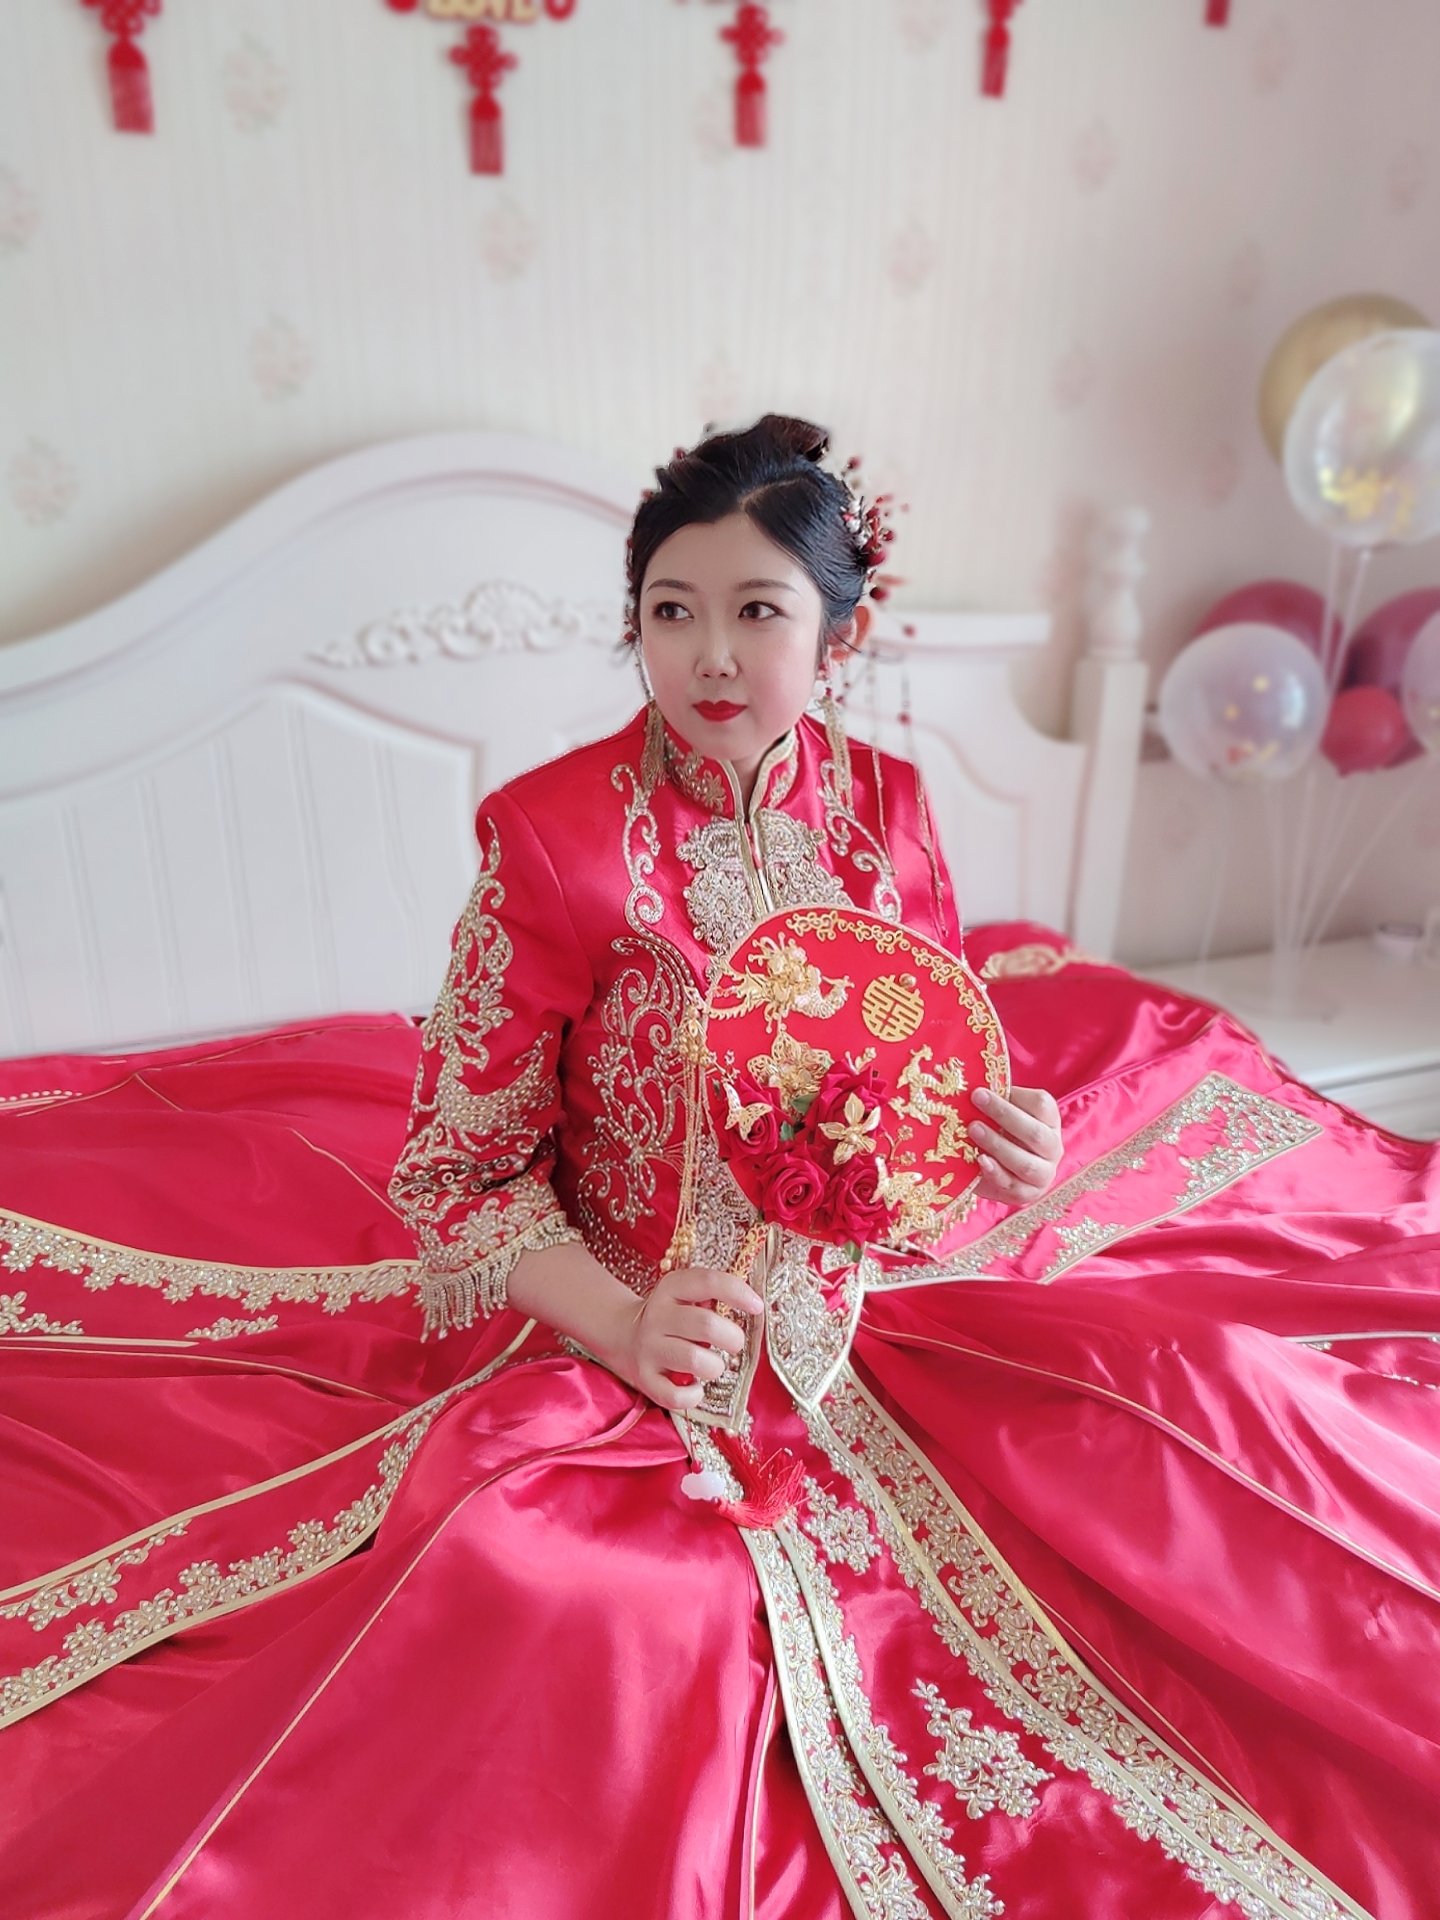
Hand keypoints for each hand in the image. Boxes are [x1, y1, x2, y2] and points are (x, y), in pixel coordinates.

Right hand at [612, 1266, 764, 1413]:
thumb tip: (755, 1307)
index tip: (757, 1306)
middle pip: (706, 1325)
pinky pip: (676, 1395)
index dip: (737, 1292)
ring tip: (713, 1365)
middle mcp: (657, 1317)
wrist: (623, 1336)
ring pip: (694, 1360)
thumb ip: (714, 1295)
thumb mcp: (685, 1295)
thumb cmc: (672, 1318)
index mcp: (671, 1289)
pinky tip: (696, 1387)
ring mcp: (649, 1349)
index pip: (708, 1282)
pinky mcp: (645, 1379)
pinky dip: (694, 1395)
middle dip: (732, 1338)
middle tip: (733, 1344)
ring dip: (715, 1367)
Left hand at [969, 1085, 1062, 1205]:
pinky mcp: (1028, 1193)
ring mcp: (1044, 1173)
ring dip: (998, 1145)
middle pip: (1036, 1133)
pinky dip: (996, 1173)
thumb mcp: (1000, 1115)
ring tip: (973, 1129)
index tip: (983, 1090)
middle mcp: (1052, 1147)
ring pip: (1026, 1163)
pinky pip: (1014, 1186)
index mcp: (1049, 1121)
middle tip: (976, 1100)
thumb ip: (993, 1102)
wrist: (997, 1170)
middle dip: (1005, 1115)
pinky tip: (980, 1160)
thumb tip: (969, 1082)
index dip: (1016, 1097)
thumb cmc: (999, 1132)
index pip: (1043, 1106)